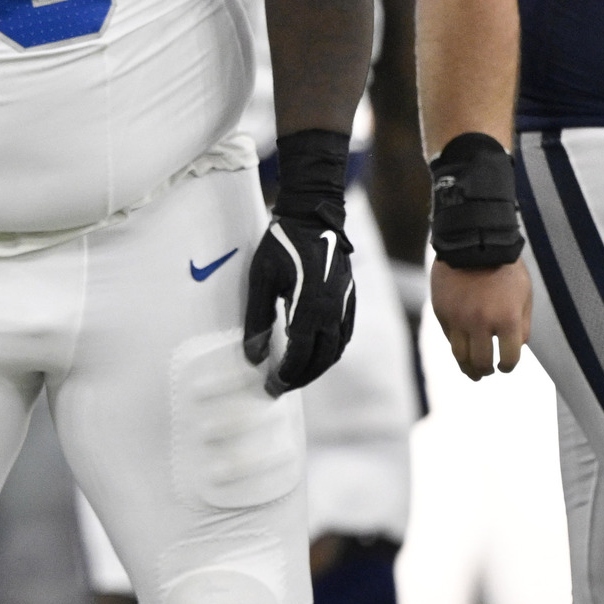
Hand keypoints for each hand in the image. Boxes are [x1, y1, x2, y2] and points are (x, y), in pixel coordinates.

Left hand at [243, 212, 355, 393]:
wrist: (312, 216)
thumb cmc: (281, 245)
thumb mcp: (261, 279)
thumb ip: (257, 318)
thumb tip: (254, 356)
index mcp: (310, 306)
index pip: (300, 353)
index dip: (286, 374)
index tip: (271, 386)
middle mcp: (332, 310)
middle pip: (321, 358)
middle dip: (301, 376)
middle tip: (280, 387)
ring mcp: (344, 304)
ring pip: (336, 349)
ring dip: (317, 368)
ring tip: (296, 376)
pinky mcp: (349, 298)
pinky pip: (345, 335)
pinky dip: (331, 351)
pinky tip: (317, 355)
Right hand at [432, 260, 531, 378]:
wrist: (473, 243)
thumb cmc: (505, 269)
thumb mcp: (525, 295)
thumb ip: (522, 324)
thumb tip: (515, 348)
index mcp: (507, 319)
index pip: (509, 358)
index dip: (508, 366)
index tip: (505, 366)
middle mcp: (481, 322)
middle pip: (481, 362)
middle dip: (487, 370)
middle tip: (488, 371)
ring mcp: (459, 319)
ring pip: (460, 356)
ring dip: (468, 367)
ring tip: (473, 370)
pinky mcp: (442, 313)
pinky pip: (449, 338)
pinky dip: (457, 346)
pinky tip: (463, 346)